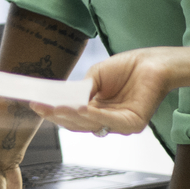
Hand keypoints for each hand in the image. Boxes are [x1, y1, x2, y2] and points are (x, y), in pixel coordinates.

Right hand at [37, 46, 184, 136]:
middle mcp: (107, 121)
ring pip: (90, 124)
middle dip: (57, 115)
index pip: (72, 117)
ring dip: (71, 116)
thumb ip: (82, 90)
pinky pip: (109, 120)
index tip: (36, 104)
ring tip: (55, 107)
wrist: (153, 62)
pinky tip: (80, 107)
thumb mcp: (96, 78)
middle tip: (40, 107)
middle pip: (78, 124)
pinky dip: (93, 115)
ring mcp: (120, 125)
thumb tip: (64, 99)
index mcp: (97, 111)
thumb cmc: (127, 68)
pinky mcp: (133, 124)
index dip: (54, 112)